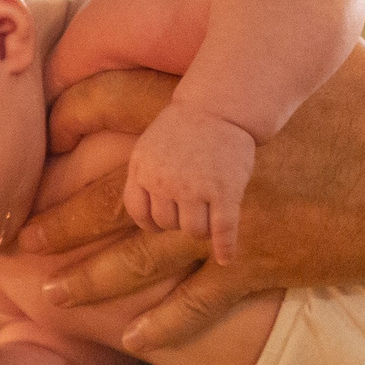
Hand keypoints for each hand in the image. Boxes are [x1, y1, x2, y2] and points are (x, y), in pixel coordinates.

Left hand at [17, 45, 364, 347]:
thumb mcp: (304, 45)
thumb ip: (238, 39)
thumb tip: (201, 4)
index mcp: (215, 94)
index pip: (110, 99)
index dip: (63, 118)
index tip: (37, 136)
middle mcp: (214, 157)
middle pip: (107, 189)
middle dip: (56, 215)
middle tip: (16, 233)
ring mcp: (234, 214)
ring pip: (141, 255)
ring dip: (90, 279)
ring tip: (49, 293)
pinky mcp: (262, 262)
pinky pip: (200, 304)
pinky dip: (165, 326)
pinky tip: (132, 341)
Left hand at [123, 105, 257, 261]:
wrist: (221, 106)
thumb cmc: (185, 127)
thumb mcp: (150, 145)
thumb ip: (143, 176)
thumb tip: (141, 213)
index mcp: (143, 169)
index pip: (138, 212)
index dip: (150, 222)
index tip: (161, 224)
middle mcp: (165, 181)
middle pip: (166, 223)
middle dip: (178, 221)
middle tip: (194, 209)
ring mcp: (195, 188)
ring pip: (193, 230)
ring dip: (201, 229)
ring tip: (210, 217)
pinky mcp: (225, 192)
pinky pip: (222, 229)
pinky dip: (225, 247)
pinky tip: (226, 258)